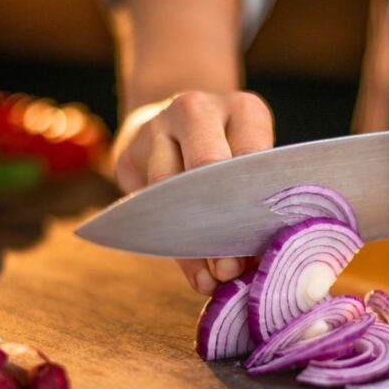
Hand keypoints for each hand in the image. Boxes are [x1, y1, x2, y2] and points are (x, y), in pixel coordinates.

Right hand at [112, 91, 274, 293]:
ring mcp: (156, 128)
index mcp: (241, 109)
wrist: (173, 123)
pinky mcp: (127, 156)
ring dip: (193, 243)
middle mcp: (196, 110)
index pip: (252, 155)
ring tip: (213, 279)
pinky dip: (172, 247)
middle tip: (231, 268)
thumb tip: (261, 264)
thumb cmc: (229, 153)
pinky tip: (194, 273)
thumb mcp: (253, 162)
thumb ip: (257, 202)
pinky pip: (147, 207)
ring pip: (170, 189)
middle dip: (220, 223)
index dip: (256, 204)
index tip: (261, 247)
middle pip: (207, 165)